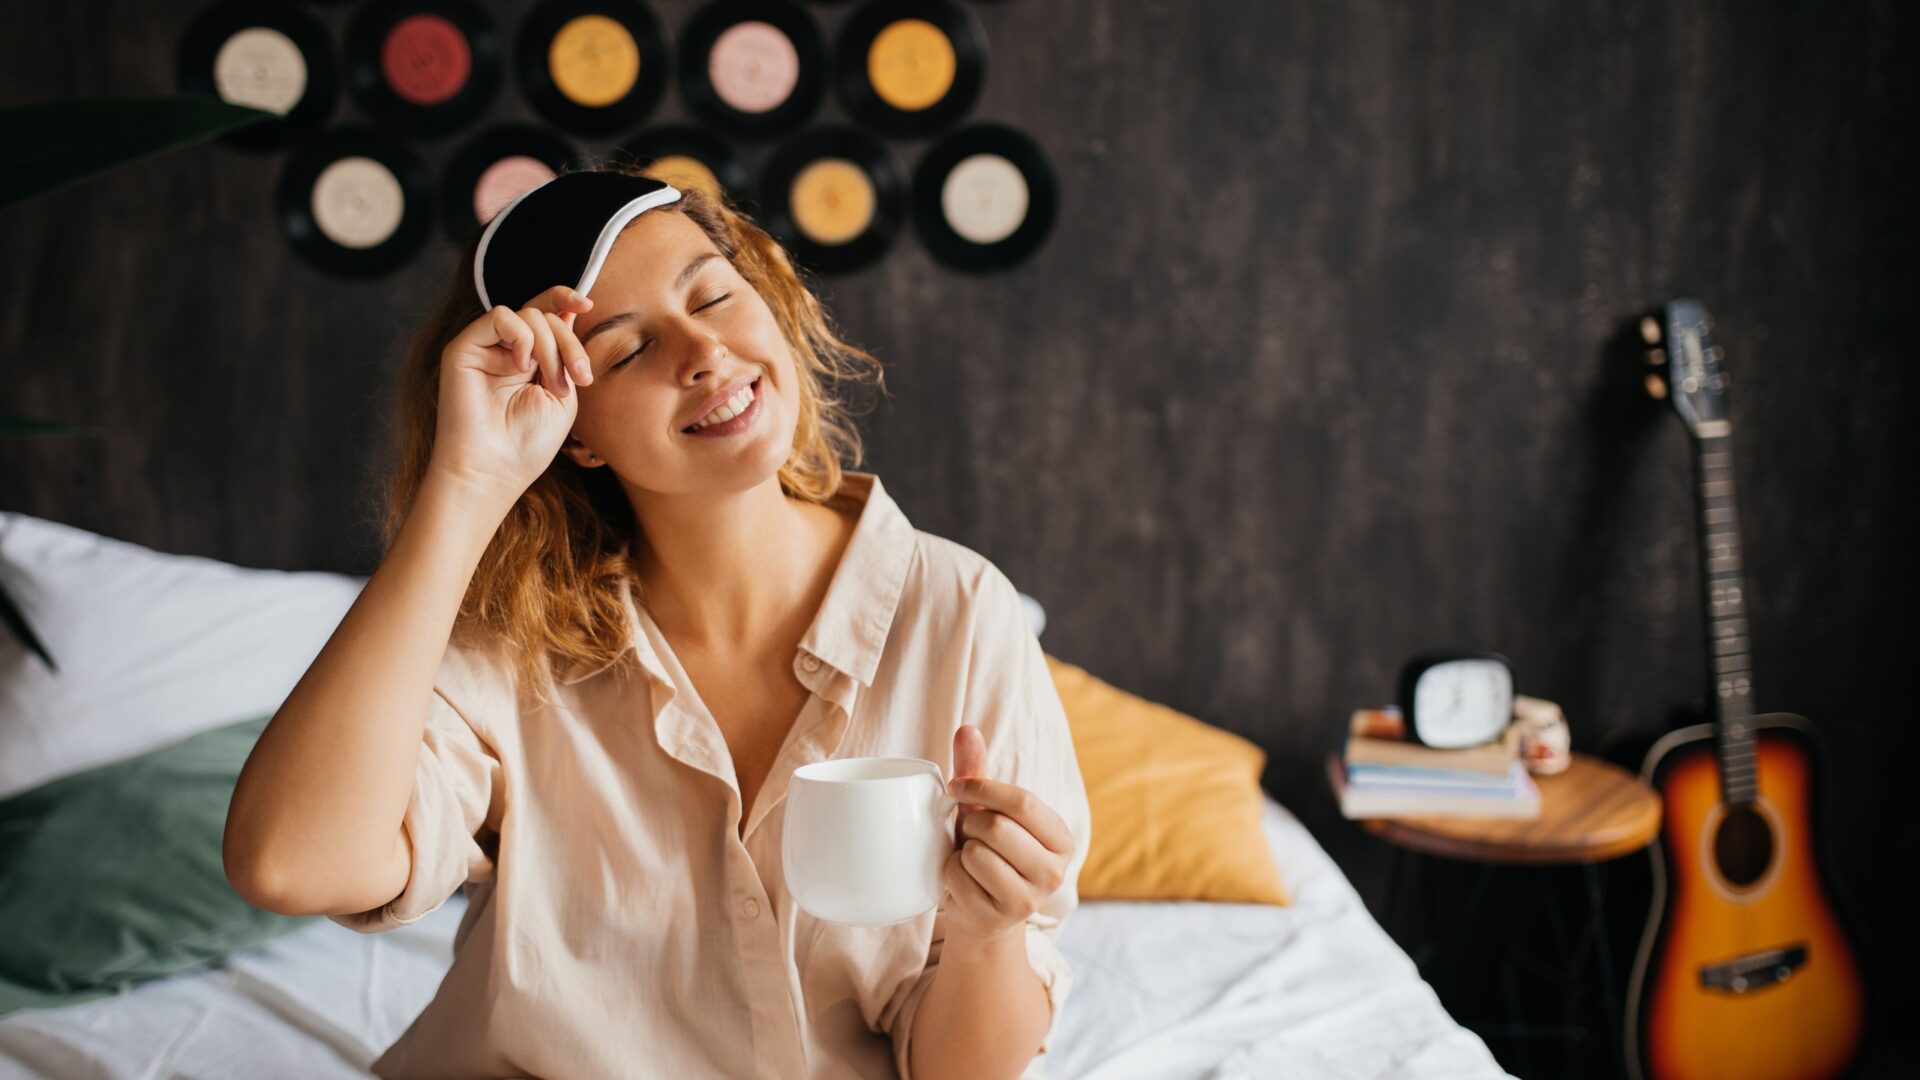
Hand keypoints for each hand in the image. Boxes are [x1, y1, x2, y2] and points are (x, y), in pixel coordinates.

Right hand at [427, 285, 596, 509]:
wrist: (494, 470)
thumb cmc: (528, 443)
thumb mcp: (564, 394)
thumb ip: (565, 353)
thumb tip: (568, 311)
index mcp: (530, 359)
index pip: (546, 313)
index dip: (566, 299)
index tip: (587, 304)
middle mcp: (506, 349)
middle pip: (544, 314)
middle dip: (569, 342)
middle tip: (578, 378)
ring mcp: (485, 347)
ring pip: (528, 314)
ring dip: (551, 348)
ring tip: (552, 386)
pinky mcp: (464, 348)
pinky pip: (500, 316)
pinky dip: (521, 337)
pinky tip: (521, 366)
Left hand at [941, 723, 1074, 943]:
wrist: (981, 912)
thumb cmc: (987, 850)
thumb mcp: (986, 810)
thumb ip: (978, 771)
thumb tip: (966, 729)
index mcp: (1061, 839)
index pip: (1024, 802)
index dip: (983, 788)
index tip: (956, 787)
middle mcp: (1054, 873)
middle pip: (998, 828)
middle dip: (971, 825)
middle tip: (969, 834)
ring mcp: (1029, 901)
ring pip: (978, 855)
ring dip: (961, 853)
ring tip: (969, 860)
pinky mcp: (999, 920)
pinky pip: (959, 880)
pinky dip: (950, 875)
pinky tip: (962, 882)